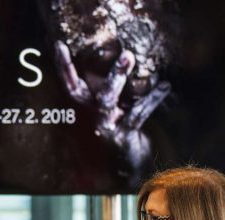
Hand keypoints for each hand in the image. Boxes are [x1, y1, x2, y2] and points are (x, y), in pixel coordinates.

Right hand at [54, 40, 169, 168]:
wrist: (126, 169)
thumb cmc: (118, 136)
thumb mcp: (109, 114)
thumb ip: (106, 95)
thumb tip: (118, 63)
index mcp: (85, 111)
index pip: (70, 86)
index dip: (63, 67)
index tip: (60, 46)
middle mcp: (90, 118)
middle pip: (80, 92)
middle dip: (83, 69)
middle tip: (111, 51)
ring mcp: (104, 128)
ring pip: (105, 100)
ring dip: (115, 78)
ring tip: (128, 57)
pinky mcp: (122, 136)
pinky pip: (136, 114)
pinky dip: (152, 98)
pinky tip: (164, 86)